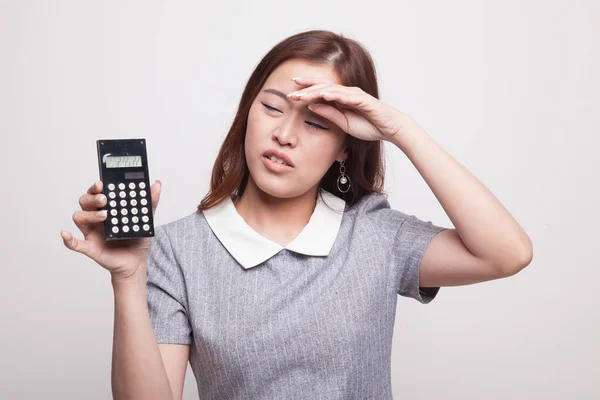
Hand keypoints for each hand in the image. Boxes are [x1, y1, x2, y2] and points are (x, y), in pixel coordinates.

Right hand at [60, 179, 161, 282]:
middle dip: (92, 198)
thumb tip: (157, 184)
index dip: (96, 186)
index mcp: (108, 208)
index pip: (97, 192)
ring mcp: (92, 232)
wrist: (137, 262)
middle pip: (85, 201)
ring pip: (79, 217)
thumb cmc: (137, 239)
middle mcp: (96, 217)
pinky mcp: (90, 247)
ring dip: (89, 215)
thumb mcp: (146, 219)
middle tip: (105, 199)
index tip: (102, 183)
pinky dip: (68, 239)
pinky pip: (74, 243)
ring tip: (105, 216)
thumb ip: (150, 202)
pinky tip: (65, 233)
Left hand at [286, 76, 410, 141]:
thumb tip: (311, 107)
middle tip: (290, 88)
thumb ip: (328, 114)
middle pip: (322, 86)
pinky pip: (345, 95)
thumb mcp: (343, 123)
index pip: (320, 91)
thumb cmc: (369, 126)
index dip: (305, 90)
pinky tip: (321, 94)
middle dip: (306, 86)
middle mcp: (346, 93)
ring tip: (301, 94)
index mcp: (341, 98)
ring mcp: (354, 94)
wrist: (390, 129)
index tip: (290, 93)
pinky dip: (332, 94)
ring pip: (331, 89)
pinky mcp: (362, 99)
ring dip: (315, 90)